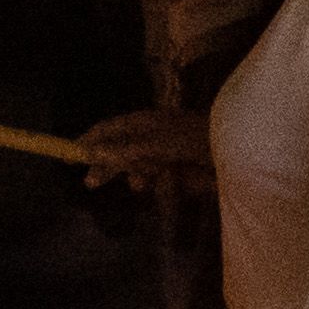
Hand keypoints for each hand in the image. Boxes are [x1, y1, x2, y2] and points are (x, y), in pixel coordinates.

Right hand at [71, 107, 212, 191]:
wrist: (237, 151)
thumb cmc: (195, 138)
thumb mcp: (157, 143)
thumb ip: (126, 149)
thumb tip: (94, 151)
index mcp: (144, 123)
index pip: (108, 129)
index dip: (89, 140)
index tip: (71, 154)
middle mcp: (151, 137)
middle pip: (119, 151)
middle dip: (106, 165)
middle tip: (90, 183)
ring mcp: (165, 154)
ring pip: (138, 168)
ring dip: (137, 175)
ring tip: (140, 184)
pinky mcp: (178, 172)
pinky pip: (158, 180)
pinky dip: (157, 183)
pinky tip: (165, 183)